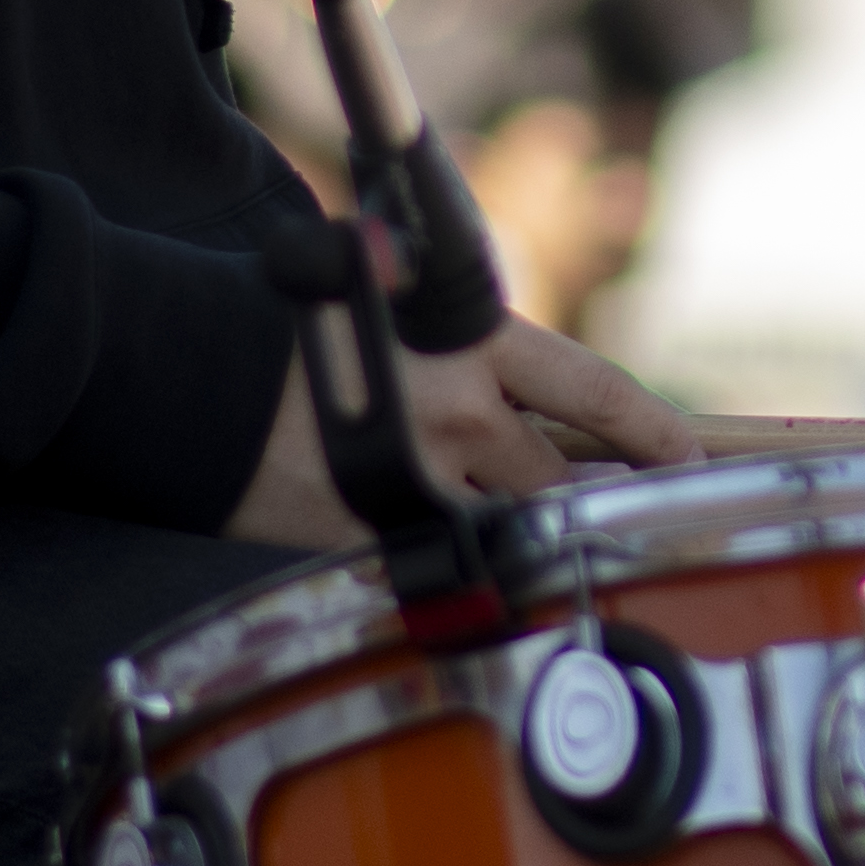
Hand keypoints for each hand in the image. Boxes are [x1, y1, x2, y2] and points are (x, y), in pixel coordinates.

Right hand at [229, 314, 706, 550]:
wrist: (171, 362)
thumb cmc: (277, 318)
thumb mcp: (386, 303)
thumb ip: (456, 349)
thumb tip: (517, 397)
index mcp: (470, 339)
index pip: (596, 392)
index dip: (654, 434)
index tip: (693, 461)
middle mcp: (455, 412)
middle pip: (560, 481)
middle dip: (590, 504)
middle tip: (618, 521)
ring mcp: (410, 479)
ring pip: (505, 532)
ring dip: (525, 540)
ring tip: (535, 543)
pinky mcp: (361, 534)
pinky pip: (431, 559)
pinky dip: (447, 561)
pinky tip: (443, 557)